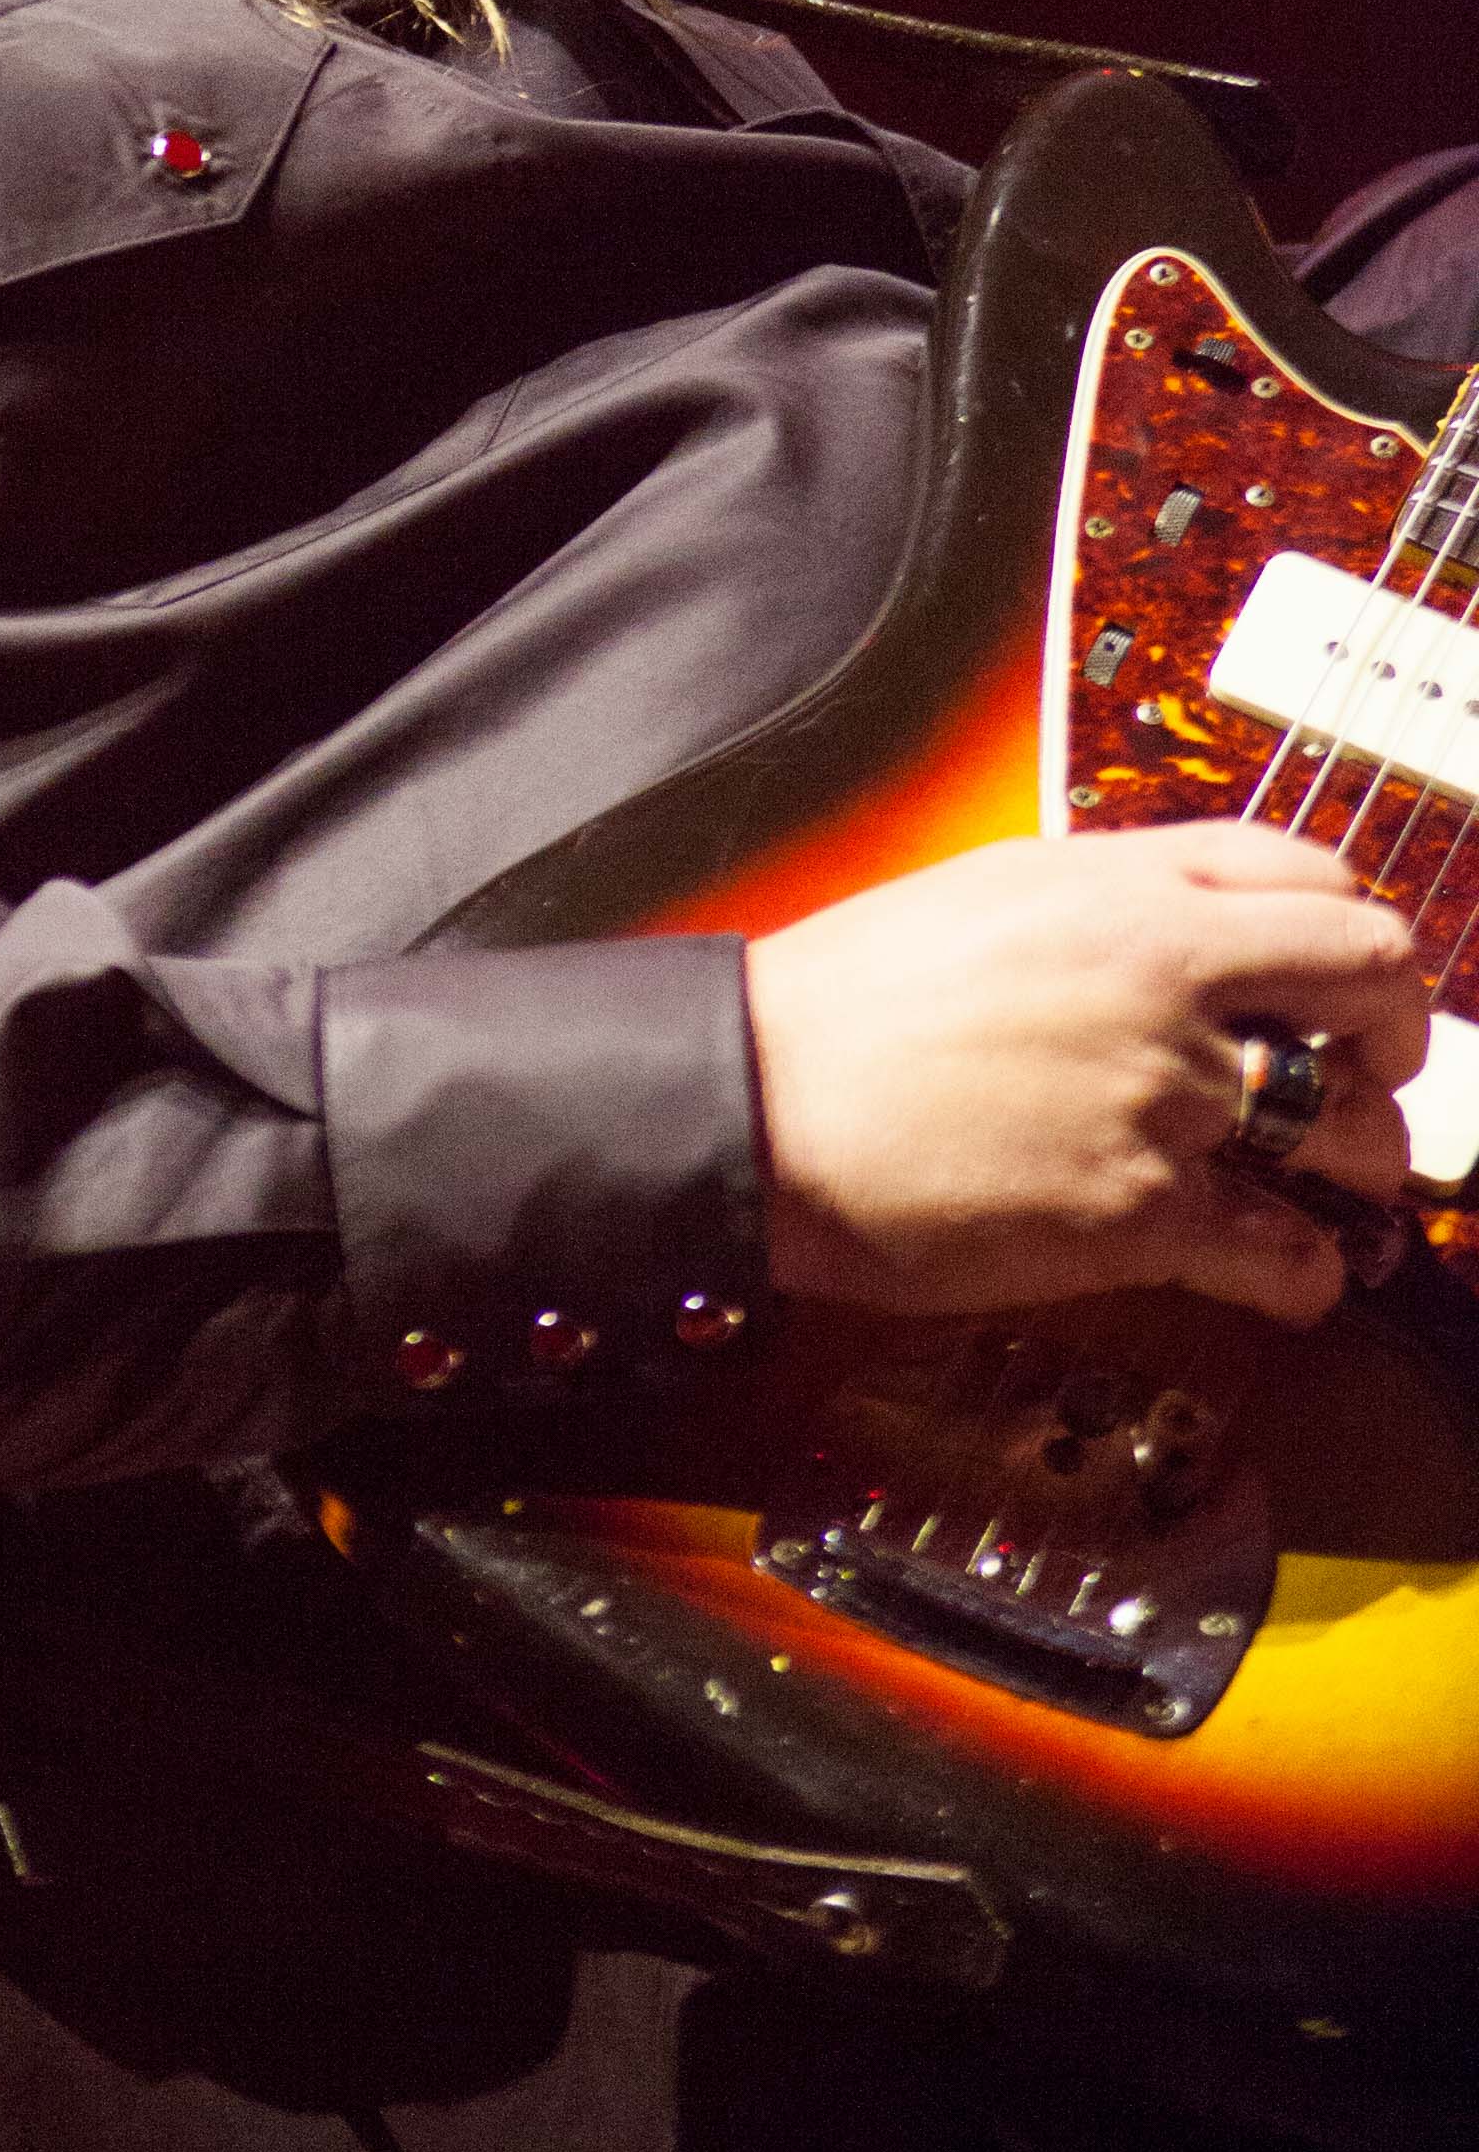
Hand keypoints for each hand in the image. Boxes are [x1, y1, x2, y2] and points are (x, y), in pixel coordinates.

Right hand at [743, 825, 1427, 1325]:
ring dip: (1357, 1168)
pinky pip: (1295, 1255)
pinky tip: (1280, 1274)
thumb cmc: (836, 1006)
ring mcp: (1166, 1091)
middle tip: (1367, 1078)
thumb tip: (1179, 939)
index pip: (1317, 875)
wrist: (754, 1102)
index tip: (1346, 984)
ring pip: (1360, 1129)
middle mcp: (1166, 972)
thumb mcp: (979, 898)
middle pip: (1375, 976)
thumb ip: (1101, 907)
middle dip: (1396, 1037)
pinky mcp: (1145, 1212)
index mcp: (1122, 883)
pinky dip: (1309, 1276)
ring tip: (1317, 1191)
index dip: (1351, 938)